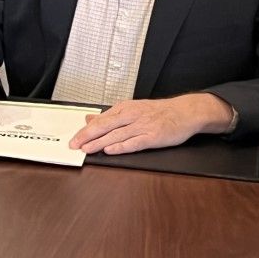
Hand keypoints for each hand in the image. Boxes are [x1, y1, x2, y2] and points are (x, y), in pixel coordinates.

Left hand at [69, 93, 235, 154]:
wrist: (184, 112)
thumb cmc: (158, 112)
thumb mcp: (132, 109)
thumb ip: (110, 116)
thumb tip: (89, 119)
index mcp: (125, 108)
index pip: (101, 119)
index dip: (85, 130)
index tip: (73, 138)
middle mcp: (132, 115)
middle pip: (105, 126)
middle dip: (88, 136)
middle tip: (74, 145)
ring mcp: (142, 126)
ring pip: (117, 134)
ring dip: (100, 142)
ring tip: (87, 149)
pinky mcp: (153, 137)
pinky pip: (134, 142)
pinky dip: (121, 146)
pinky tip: (110, 150)